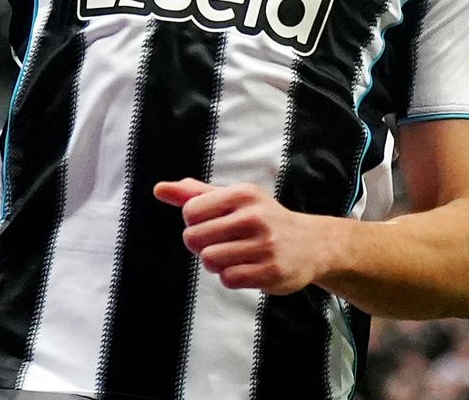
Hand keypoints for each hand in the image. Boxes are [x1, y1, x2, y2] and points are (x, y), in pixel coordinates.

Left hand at [154, 178, 335, 294]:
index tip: (211, 225)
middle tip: (222, 244)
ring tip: (234, 257)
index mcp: (243, 194)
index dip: (194, 224)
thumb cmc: (262, 219)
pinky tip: (246, 269)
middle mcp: (255, 216)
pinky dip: (231, 277)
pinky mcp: (271, 271)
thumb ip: (194, 194)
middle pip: (195, 238)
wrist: (310, 244)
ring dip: (216, 263)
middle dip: (202, 246)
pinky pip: (229, 278)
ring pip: (210, 260)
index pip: (190, 212)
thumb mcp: (233, 199)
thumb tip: (158, 188)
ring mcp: (265, 245)